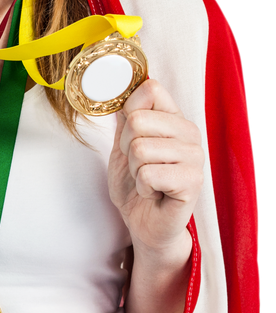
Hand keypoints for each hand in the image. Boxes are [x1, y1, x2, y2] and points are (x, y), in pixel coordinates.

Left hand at [107, 78, 203, 253]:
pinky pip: (149, 173)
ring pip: (140, 149)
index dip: (128, 111)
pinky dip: (142, 187)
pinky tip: (153, 193)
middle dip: (126, 147)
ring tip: (146, 180)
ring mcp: (194, 156)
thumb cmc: (135, 185)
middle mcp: (189, 133)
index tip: (131, 136)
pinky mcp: (192, 181)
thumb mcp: (122, 146)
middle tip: (138, 165)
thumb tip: (119, 88)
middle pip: (137, 120)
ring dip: (134, 170)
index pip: (150, 88)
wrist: (144, 224)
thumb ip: (124, 118)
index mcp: (174, 118)